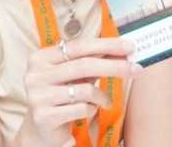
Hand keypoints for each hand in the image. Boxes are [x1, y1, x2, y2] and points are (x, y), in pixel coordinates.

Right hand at [20, 37, 141, 146]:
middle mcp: (35, 75)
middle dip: (115, 66)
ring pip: (86, 90)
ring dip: (102, 96)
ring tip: (104, 102)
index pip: (79, 46)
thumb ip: (96, 60)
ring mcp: (37, 96)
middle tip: (136, 69)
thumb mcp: (78, 74)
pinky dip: (92, 110)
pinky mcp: (44, 117)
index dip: (107, 45)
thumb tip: (126, 49)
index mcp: (41, 58)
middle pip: (85, 65)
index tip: (130, 47)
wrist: (42, 127)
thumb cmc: (64, 94)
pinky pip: (82, 109)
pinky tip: (88, 112)